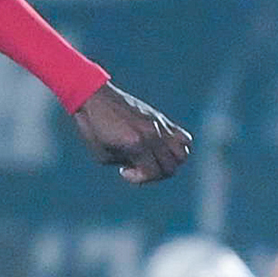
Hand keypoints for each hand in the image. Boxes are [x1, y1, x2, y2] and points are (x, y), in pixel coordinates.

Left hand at [69, 82, 192, 183]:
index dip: (139, 179)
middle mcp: (152, 135)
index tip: (124, 171)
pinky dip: (177, 148)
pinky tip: (159, 147)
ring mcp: (160, 125)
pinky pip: (183, 137)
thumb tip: (140, 166)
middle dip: (154, 174)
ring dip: (169, 163)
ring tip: (153, 159)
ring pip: (183, 154)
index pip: (153, 172)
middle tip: (138, 167)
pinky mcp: (162, 118)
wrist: (95, 97)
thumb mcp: (103, 155)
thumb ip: (126, 163)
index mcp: (136, 143)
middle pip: (170, 167)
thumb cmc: (93, 127)